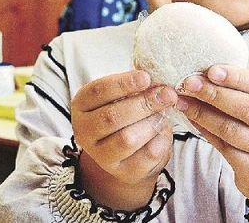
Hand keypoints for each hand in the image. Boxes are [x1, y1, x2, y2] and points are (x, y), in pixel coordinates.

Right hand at [72, 70, 177, 208]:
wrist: (127, 152)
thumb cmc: (124, 115)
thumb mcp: (122, 96)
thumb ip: (135, 87)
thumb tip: (156, 80)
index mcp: (81, 105)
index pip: (98, 92)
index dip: (123, 83)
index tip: (146, 77)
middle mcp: (84, 131)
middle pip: (112, 117)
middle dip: (143, 104)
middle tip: (167, 94)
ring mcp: (101, 155)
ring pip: (127, 139)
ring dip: (151, 123)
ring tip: (165, 113)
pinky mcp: (123, 171)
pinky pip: (145, 156)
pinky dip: (160, 140)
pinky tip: (164, 130)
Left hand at [177, 65, 248, 220]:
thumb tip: (207, 73)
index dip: (237, 77)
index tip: (210, 70)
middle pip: (248, 109)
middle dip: (215, 94)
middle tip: (189, 83)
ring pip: (232, 130)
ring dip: (203, 113)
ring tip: (182, 100)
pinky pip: (225, 148)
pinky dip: (205, 130)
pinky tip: (192, 119)